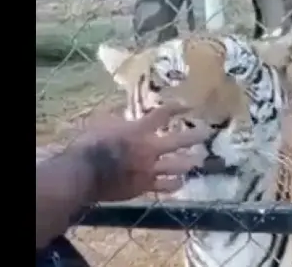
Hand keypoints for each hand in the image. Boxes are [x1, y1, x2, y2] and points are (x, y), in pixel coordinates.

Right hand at [70, 102, 209, 201]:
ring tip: (199, 160)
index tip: (188, 105)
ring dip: (190, 162)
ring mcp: (150, 169)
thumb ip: (116, 118)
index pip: (163, 114)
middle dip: (196, 136)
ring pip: (178, 166)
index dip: (177, 108)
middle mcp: (150, 148)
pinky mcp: (145, 186)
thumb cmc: (89, 145)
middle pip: (180, 140)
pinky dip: (174, 184)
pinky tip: (180, 183)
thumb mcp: (101, 123)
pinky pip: (165, 187)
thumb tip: (123, 113)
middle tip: (208, 132)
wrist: (83, 174)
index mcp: (139, 130)